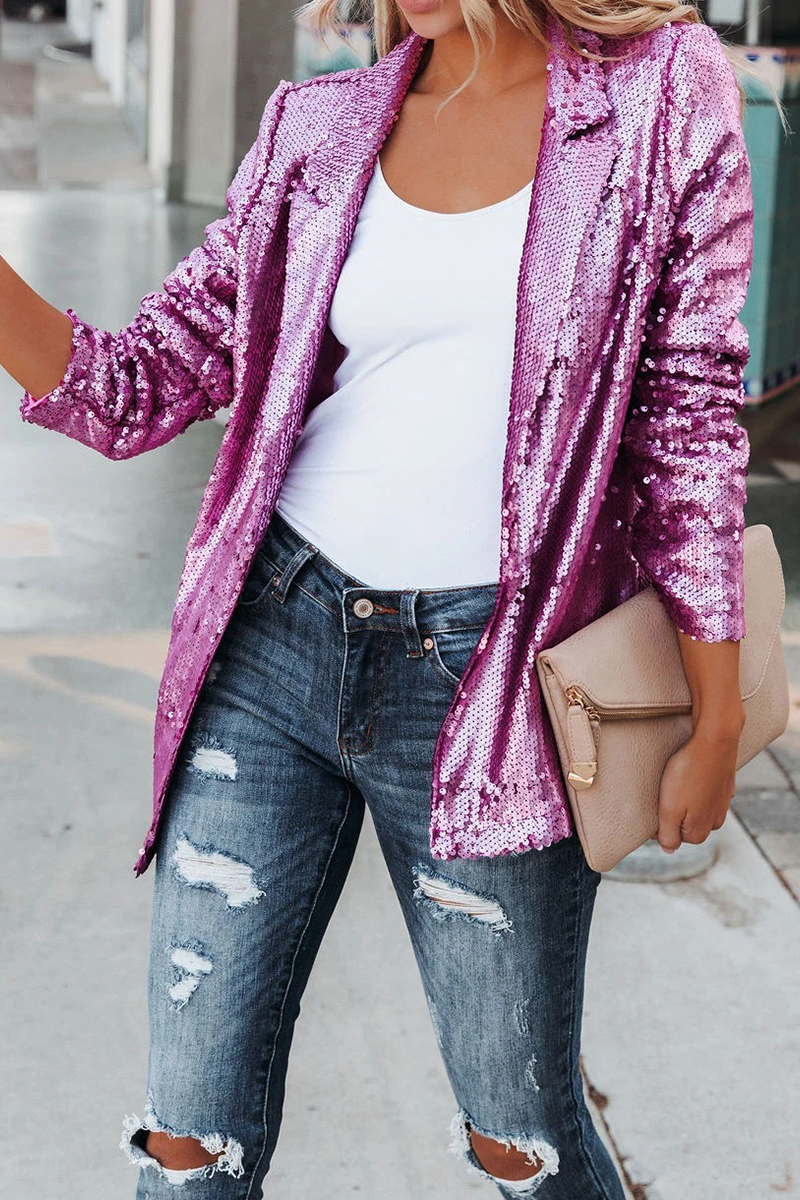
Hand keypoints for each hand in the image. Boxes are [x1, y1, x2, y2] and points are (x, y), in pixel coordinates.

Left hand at [656, 718, 742, 854]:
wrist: (714, 741)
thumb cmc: (687, 774)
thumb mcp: (669, 809)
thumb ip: (668, 835)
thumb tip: (668, 850)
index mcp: (700, 832)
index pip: (672, 837)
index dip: (659, 821)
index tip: (656, 802)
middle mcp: (715, 821)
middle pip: (685, 824)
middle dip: (674, 810)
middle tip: (666, 790)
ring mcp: (723, 803)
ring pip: (697, 807)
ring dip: (686, 797)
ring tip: (678, 780)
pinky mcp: (725, 786)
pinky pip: (706, 791)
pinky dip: (697, 784)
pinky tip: (693, 773)